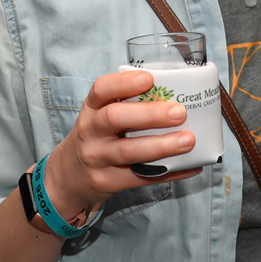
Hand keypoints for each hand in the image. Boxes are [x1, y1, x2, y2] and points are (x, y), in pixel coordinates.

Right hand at [38, 69, 201, 217]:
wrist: (69, 176)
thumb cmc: (96, 137)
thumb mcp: (99, 116)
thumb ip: (127, 105)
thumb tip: (177, 95)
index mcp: (92, 108)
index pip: (101, 89)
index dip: (124, 83)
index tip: (149, 79)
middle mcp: (90, 131)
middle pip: (115, 118)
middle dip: (149, 114)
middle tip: (179, 112)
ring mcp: (97, 158)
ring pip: (129, 151)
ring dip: (162, 146)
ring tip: (188, 140)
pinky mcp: (107, 182)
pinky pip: (141, 177)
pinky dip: (169, 172)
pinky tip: (190, 166)